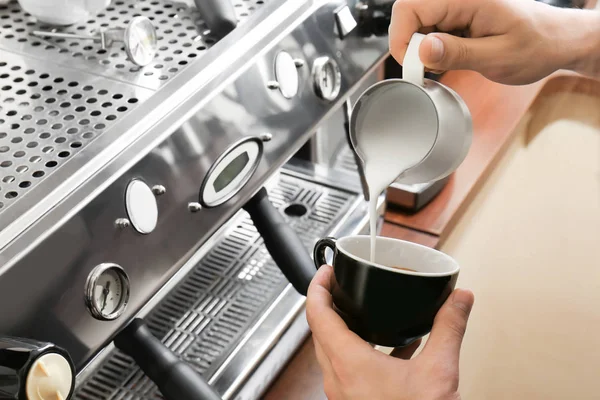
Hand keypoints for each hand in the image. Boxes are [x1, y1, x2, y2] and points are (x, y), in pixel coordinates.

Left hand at [306, 265, 473, 399]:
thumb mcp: (438, 372)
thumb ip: (449, 328)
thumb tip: (459, 299)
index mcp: (348, 364)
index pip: (317, 314)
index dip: (318, 287)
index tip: (325, 271)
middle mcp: (338, 379)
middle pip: (320, 330)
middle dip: (329, 303)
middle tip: (340, 285)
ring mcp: (343, 394)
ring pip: (331, 350)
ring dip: (343, 327)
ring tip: (363, 311)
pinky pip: (347, 368)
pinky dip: (361, 350)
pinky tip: (392, 349)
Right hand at [389, 0, 599, 83]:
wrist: (557, 40)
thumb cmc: (537, 46)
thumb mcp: (498, 57)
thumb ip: (458, 53)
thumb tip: (422, 50)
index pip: (409, 8)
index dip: (402, 38)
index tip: (415, 65)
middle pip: (409, 15)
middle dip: (412, 46)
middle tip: (433, 68)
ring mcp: (457, 5)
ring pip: (417, 23)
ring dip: (424, 48)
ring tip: (450, 63)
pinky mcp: (457, 14)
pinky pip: (430, 27)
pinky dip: (434, 47)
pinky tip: (452, 56)